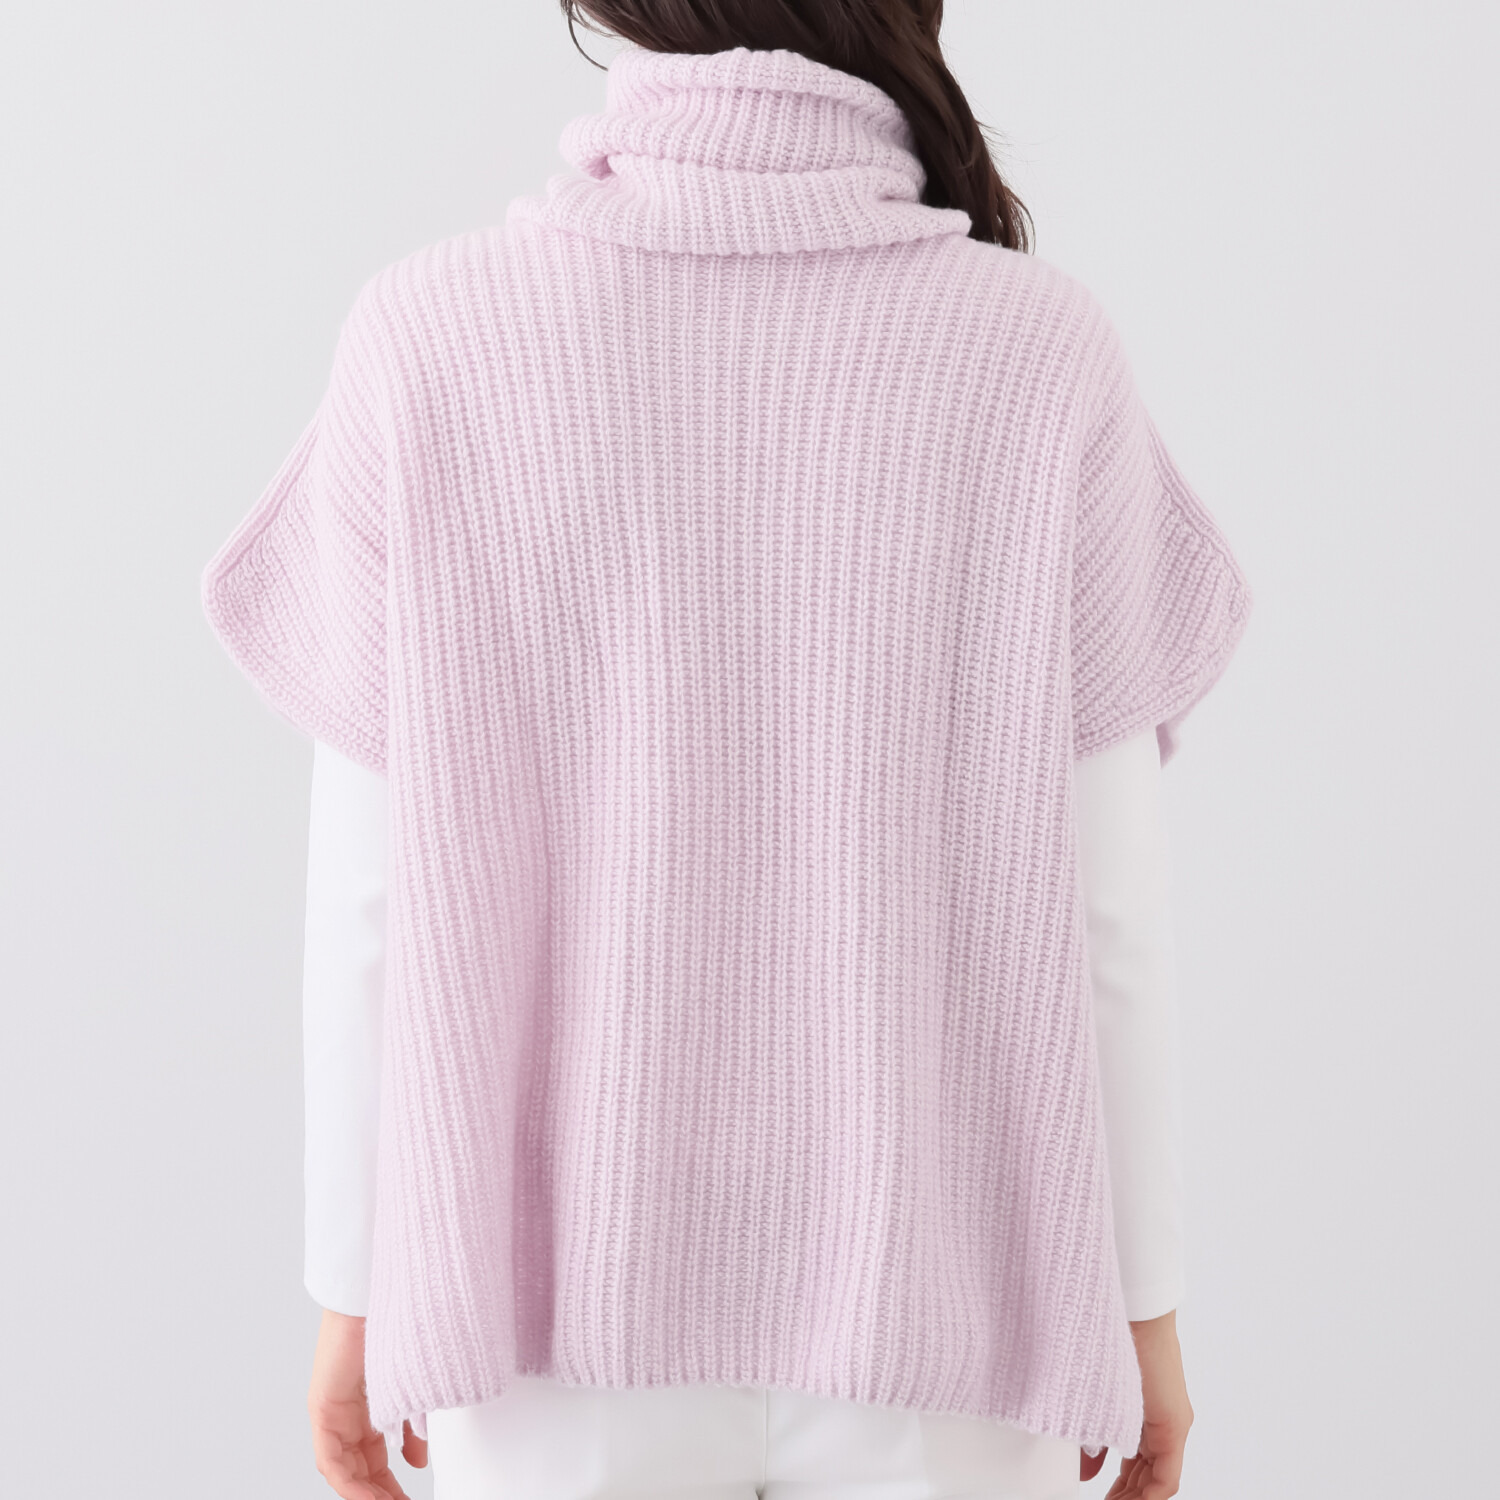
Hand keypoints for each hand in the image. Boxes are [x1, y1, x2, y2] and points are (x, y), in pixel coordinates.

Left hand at [308, 1308, 428, 1499]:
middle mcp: (345, 1414)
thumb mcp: (410, 1388)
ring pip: (343, 1469)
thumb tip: (417, 1462)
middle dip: (380, 1494)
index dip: (390, 1484)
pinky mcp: (321, 1408)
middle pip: (359, 1469)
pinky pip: (329, 1458)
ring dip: (364, 1493)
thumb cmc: (395, 1328)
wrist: (376, 1297)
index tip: (408, 1499)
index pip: (374, 1458)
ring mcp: (330, 1413)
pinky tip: (365, 1495)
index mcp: (366, 1408)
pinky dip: (347, 1481)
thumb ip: (413, 1425)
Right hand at [1100, 1308, 1192, 1498]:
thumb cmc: (1108, 1341)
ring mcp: (1173, 1425)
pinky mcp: (1174, 1424)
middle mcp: (1166, 1425)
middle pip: (1150, 1479)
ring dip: (1136, 1497)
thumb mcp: (1100, 1400)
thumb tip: (1087, 1472)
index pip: (1141, 1470)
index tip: (1103, 1499)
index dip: (1123, 1492)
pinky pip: (1166, 1475)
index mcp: (1148, 1418)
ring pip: (1158, 1479)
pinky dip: (1150, 1493)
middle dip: (1128, 1497)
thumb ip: (1096, 1437)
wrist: (1130, 1313)